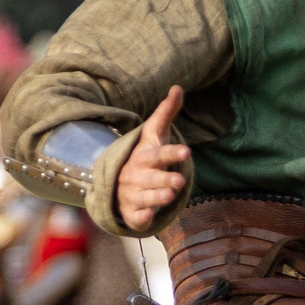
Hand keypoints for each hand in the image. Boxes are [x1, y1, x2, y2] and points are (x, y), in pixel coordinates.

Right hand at [116, 85, 190, 231]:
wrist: (117, 184)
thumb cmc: (143, 157)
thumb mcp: (153, 135)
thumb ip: (165, 114)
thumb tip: (177, 87)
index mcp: (143, 157)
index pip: (158, 154)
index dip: (171, 153)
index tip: (186, 151)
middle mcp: (136, 176)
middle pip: (150, 178)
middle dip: (164, 179)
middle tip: (180, 180)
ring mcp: (133, 195)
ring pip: (144, 197)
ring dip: (156, 197)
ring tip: (171, 195)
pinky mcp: (133, 214)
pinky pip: (136, 217)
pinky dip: (141, 217)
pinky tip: (149, 216)